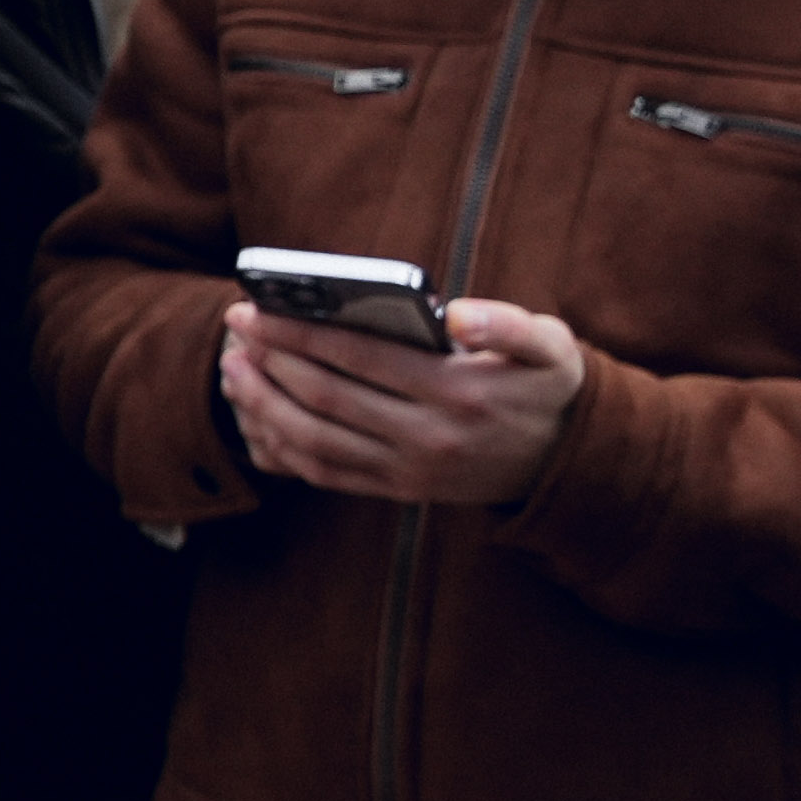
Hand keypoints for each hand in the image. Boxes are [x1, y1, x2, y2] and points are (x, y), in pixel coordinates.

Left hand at [217, 296, 584, 506]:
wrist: (567, 460)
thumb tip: (456, 313)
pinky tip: (257, 418)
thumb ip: (509, 322)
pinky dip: (283, 448)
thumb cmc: (546, 385)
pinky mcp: (401, 491)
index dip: (299, 333)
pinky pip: (327, 474)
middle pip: (327, 397)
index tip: (255, 310)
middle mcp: (430, 436)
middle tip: (233, 331)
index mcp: (459, 391)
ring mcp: (411, 470)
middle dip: (271, 362)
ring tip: (232, 371)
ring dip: (264, 406)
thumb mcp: (550, 345)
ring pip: (317, 440)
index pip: (360, 357)